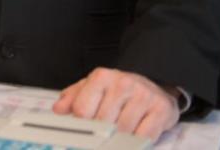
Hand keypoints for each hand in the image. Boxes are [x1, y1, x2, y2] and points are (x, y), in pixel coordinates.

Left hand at [53, 67, 178, 139]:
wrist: (153, 84)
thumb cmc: (117, 90)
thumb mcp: (92, 88)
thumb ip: (73, 98)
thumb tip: (58, 110)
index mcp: (101, 77)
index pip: (82, 110)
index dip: (81, 125)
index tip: (83, 131)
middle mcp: (123, 83)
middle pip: (102, 122)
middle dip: (102, 132)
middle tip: (104, 133)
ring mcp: (143, 95)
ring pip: (123, 130)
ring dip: (120, 137)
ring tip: (120, 131)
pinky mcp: (161, 109)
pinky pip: (144, 136)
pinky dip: (137, 141)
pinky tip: (135, 134)